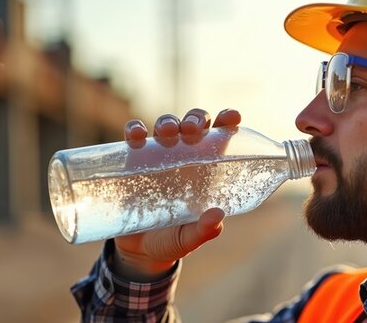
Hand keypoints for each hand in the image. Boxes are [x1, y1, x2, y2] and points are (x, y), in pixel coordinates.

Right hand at [112, 108, 241, 281]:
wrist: (138, 250)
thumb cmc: (172, 240)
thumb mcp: (188, 238)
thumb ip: (203, 231)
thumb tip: (218, 216)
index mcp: (206, 169)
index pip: (220, 137)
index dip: (227, 120)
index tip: (233, 116)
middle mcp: (184, 156)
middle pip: (193, 124)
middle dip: (195, 119)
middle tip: (192, 130)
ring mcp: (158, 156)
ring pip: (165, 125)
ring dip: (166, 121)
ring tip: (166, 132)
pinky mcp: (133, 160)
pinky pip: (134, 137)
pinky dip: (135, 130)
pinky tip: (137, 135)